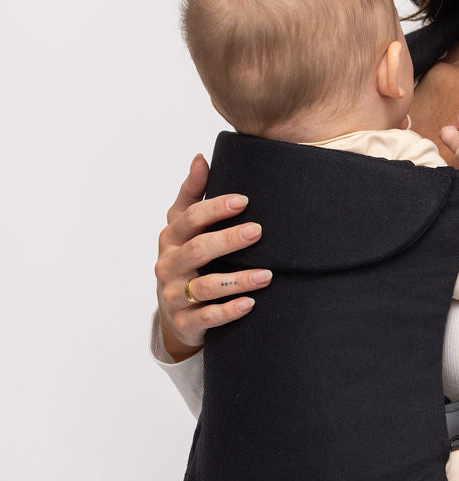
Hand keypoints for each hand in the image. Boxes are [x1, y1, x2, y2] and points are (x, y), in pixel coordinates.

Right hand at [154, 153, 273, 360]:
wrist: (174, 316)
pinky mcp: (185, 322)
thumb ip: (192, 195)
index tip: (244, 200)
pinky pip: (209, 316)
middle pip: (199, 250)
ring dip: (238, 279)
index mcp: (171, 239)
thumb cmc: (185, 262)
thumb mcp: (182, 228)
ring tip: (267, 274)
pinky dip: (230, 311)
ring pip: (207, 286)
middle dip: (228, 240)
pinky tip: (251, 303)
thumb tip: (201, 158)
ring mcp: (175, 296)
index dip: (215, 208)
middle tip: (258, 231)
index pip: (190, 219)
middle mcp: (169, 265)